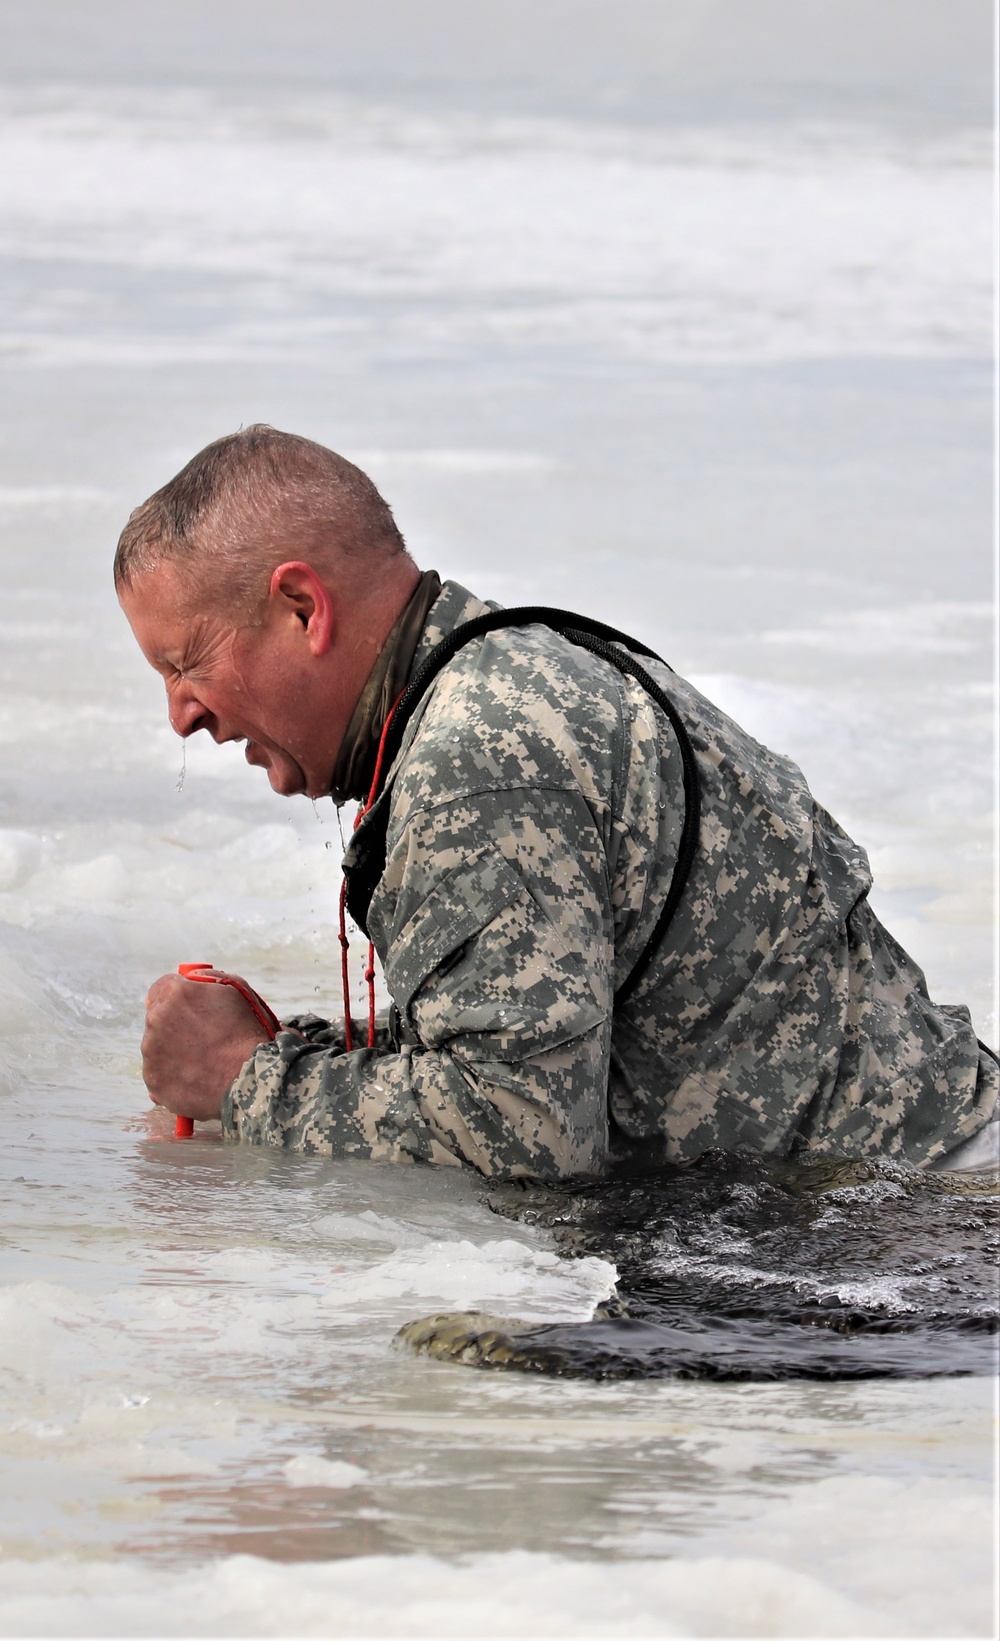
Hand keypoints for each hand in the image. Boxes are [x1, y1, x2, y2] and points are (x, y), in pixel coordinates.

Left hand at [141, 971, 271, 1119]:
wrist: (251, 1078)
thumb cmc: (247, 1033)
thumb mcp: (236, 990)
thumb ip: (207, 979)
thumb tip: (190, 978)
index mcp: (174, 993)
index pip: (160, 989)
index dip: (176, 999)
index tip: (186, 1010)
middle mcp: (155, 1020)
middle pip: (157, 1018)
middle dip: (174, 1024)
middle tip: (201, 1038)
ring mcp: (151, 1052)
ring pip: (156, 1047)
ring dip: (173, 1050)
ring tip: (202, 1060)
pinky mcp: (153, 1080)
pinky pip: (159, 1073)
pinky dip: (173, 1075)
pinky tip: (196, 1076)